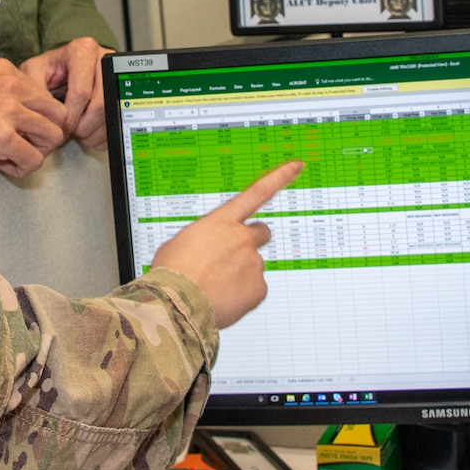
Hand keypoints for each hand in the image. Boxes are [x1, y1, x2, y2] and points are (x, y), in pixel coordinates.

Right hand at [0, 59, 70, 176]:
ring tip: (13, 156)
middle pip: (59, 115)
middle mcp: (13, 85)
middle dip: (47, 136)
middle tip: (26, 146)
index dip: (41, 119)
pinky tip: (0, 164)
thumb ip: (7, 92)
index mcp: (9, 71)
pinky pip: (33, 159)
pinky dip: (20, 168)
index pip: (48, 97)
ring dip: (37, 152)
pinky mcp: (1, 137)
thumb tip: (29, 115)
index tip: (24, 131)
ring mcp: (9, 110)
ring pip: (53, 137)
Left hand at [21, 37, 112, 150]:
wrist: (65, 65)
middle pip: (99, 105)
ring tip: (78, 133)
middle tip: (70, 133)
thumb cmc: (50, 68)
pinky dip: (103, 133)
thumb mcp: (34, 72)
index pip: (81, 93)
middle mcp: (104, 58)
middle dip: (83, 127)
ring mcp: (117, 72)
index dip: (70, 117)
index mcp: (82, 51)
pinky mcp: (123, 87)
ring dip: (93, 132)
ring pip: (110, 114)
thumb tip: (48, 117)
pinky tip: (90, 132)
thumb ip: (36, 91)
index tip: (60, 128)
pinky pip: (118, 118)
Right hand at [149, 163, 300, 327]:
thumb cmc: (173, 273)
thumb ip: (202, 237)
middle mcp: (243, 238)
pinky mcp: (259, 288)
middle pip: (261, 233)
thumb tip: (206, 246)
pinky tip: (223, 299)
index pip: (258, 193)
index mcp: (222, 221)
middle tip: (232, 257)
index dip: (280, 177)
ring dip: (240, 273)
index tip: (297, 166)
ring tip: (214, 285)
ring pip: (253, 266)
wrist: (177, 303)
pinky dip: (242, 295)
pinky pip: (254, 290)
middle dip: (251, 242)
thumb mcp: (179, 242)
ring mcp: (254, 263)